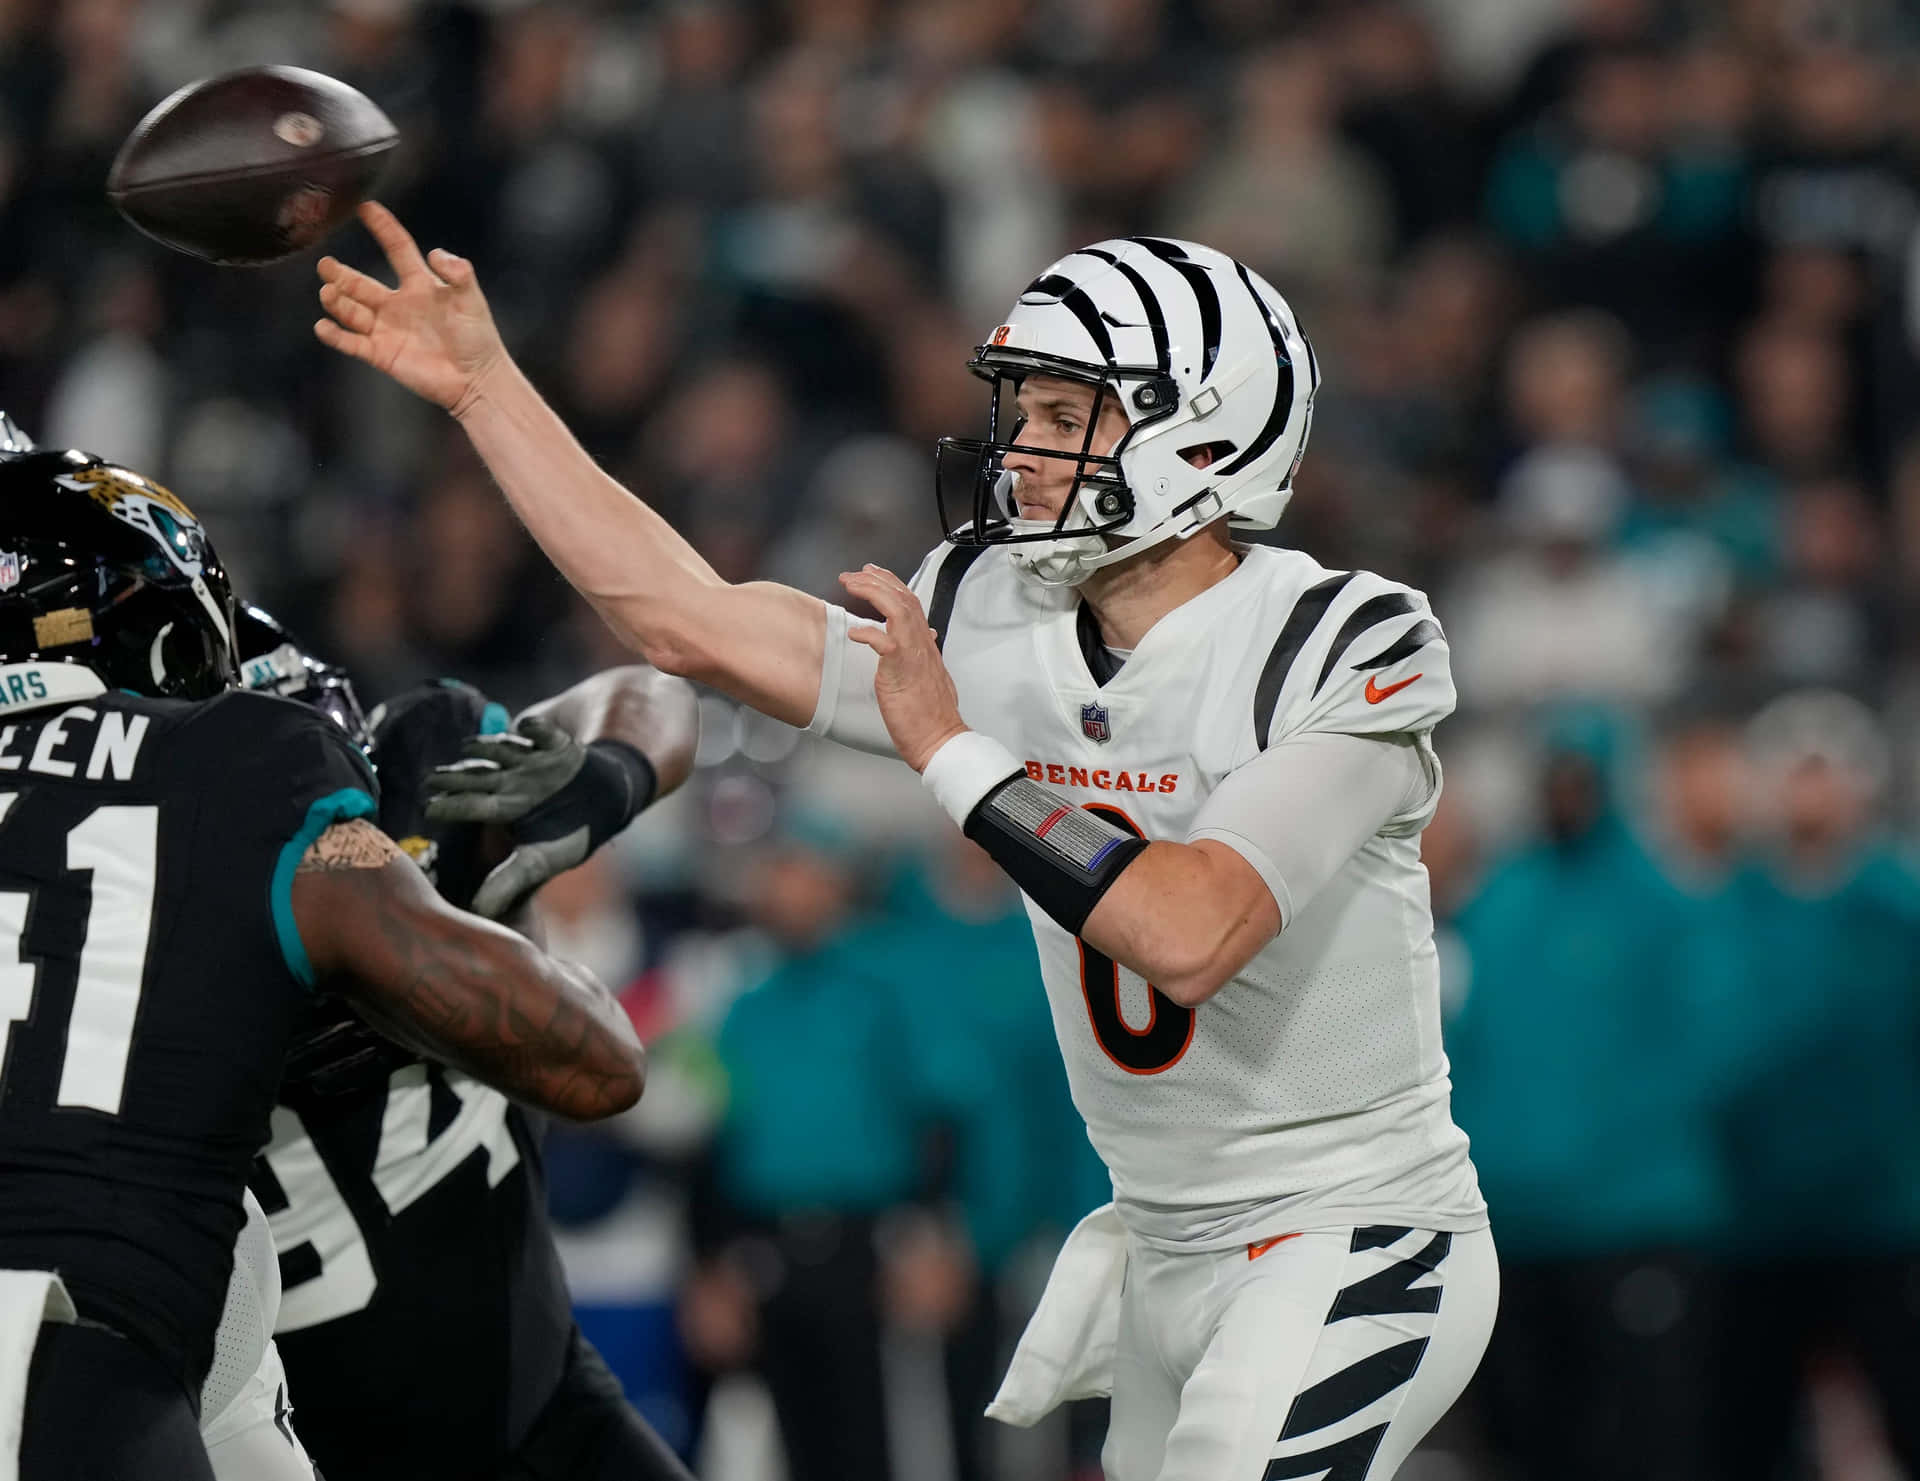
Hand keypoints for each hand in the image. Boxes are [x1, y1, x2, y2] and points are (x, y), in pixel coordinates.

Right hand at [314, 202, 505, 412]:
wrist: (477, 380)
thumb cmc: (478, 339)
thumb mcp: (472, 300)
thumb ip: (459, 274)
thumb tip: (435, 253)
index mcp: (420, 286)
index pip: (398, 250)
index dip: (384, 229)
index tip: (366, 208)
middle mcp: (398, 305)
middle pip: (361, 284)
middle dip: (341, 274)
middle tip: (326, 265)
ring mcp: (387, 330)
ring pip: (352, 311)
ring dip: (337, 302)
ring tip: (329, 293)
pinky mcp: (381, 355)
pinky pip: (352, 343)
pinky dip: (336, 336)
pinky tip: (323, 326)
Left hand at [425, 715, 648, 918]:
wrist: (607, 802)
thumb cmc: (569, 835)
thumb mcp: (539, 861)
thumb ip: (509, 882)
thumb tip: (478, 912)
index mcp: (505, 807)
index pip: (471, 804)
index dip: (450, 805)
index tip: (427, 808)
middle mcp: (512, 781)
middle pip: (478, 775)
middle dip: (455, 776)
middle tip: (430, 778)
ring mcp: (532, 761)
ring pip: (503, 749)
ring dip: (488, 747)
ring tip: (470, 747)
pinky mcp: (555, 744)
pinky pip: (542, 731)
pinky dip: (535, 730)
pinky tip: (526, 728)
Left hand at [839, 564, 967, 771]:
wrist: (940, 739)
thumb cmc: (932, 716)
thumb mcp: (932, 676)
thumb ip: (927, 654)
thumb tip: (929, 638)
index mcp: (926, 645)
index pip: (910, 603)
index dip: (891, 584)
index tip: (872, 574)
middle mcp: (922, 644)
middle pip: (903, 598)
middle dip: (877, 579)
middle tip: (855, 574)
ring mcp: (913, 655)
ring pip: (897, 610)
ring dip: (872, 592)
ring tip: (852, 585)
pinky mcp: (901, 671)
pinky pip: (885, 643)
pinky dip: (869, 633)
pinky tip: (855, 631)